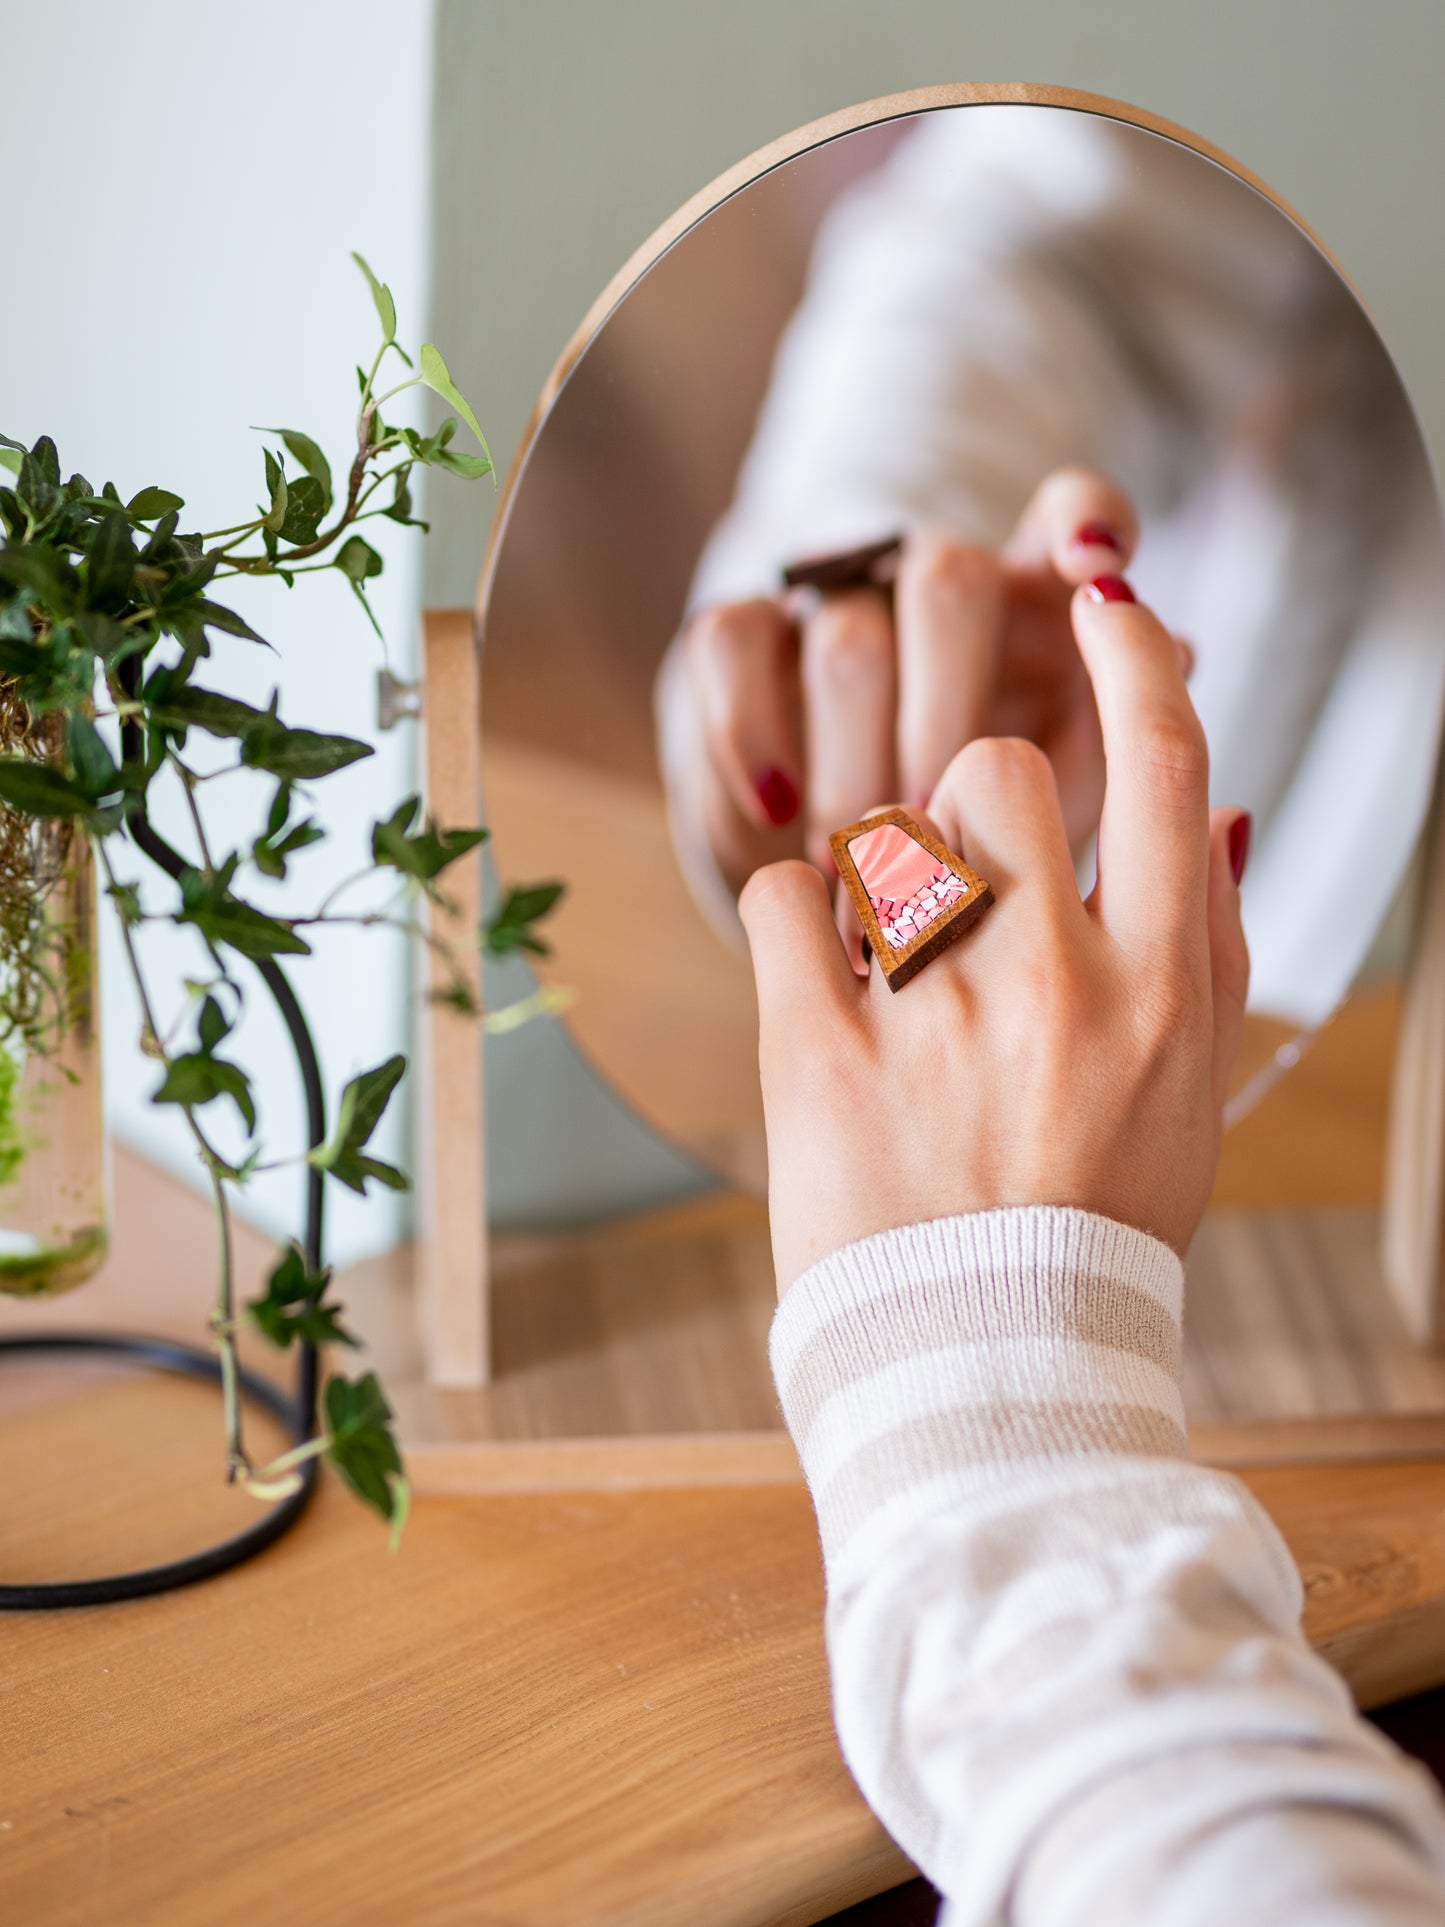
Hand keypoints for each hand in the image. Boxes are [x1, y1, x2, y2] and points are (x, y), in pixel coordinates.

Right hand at [678, 468, 1142, 896]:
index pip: (1073, 511)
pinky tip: (779, 813)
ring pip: (848, 630)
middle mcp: (940, 585)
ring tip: (864, 864)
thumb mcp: (1063, 821)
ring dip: (855, 757)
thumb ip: (1128, 765)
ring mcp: (836, 602)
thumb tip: (1187, 693)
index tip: (1092, 565)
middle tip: (940, 822)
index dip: (1085, 521)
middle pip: (950, 582)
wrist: (842, 883)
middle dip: (947, 712)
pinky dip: (752, 731)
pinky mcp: (742, 636)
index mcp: (1042, 609)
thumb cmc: (985, 854)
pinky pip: (731, 640)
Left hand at [738, 583, 1249, 1291]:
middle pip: (996, 767)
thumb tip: (1215, 810)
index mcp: (1159, 986)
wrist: (990, 1364)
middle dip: (973, 803)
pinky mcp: (818, 1055)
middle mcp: (1055, 984)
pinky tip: (819, 973)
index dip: (1131, 651)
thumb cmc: (1098, 1221)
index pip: (1163, 760)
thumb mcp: (1192, 1089)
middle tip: (965, 884)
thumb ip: (1211, 943)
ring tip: (895, 962)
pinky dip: (790, 918)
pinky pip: (781, 898)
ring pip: (886, 827)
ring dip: (884, 871)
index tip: (1099, 600)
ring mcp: (932, 1017)